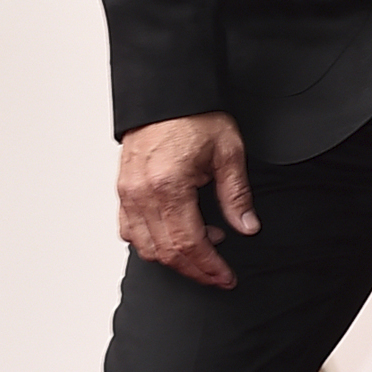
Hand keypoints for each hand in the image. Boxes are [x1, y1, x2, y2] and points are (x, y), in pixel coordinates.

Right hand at [117, 112, 257, 287]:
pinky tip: (173, 237)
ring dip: (174, 258)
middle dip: (195, 270)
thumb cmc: (194, 116)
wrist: (167, 93)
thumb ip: (237, 195)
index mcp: (169, 185)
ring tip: (203, 249)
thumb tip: (247, 226)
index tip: (226, 277)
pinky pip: (129, 231)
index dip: (209, 267)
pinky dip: (151, 243)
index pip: (188, 243)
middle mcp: (142, 193)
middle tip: (218, 275)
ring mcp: (128, 193)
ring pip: (145, 247)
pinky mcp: (123, 190)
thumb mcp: (228, 152)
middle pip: (166, 252)